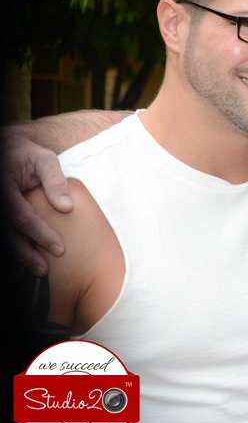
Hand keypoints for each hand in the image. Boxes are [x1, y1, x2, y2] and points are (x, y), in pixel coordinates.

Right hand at [1, 131, 72, 274]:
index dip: (39, 233)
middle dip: (27, 252)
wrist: (9, 151)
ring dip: (21, 255)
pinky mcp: (3, 215)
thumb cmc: (29, 156)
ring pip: (6, 236)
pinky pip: (8, 233)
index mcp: (5, 188)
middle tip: (45, 268)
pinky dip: (19, 247)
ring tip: (40, 270)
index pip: (21, 216)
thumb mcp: (45, 160)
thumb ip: (55, 181)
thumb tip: (66, 208)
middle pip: (10, 232)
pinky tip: (32, 259)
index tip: (59, 248)